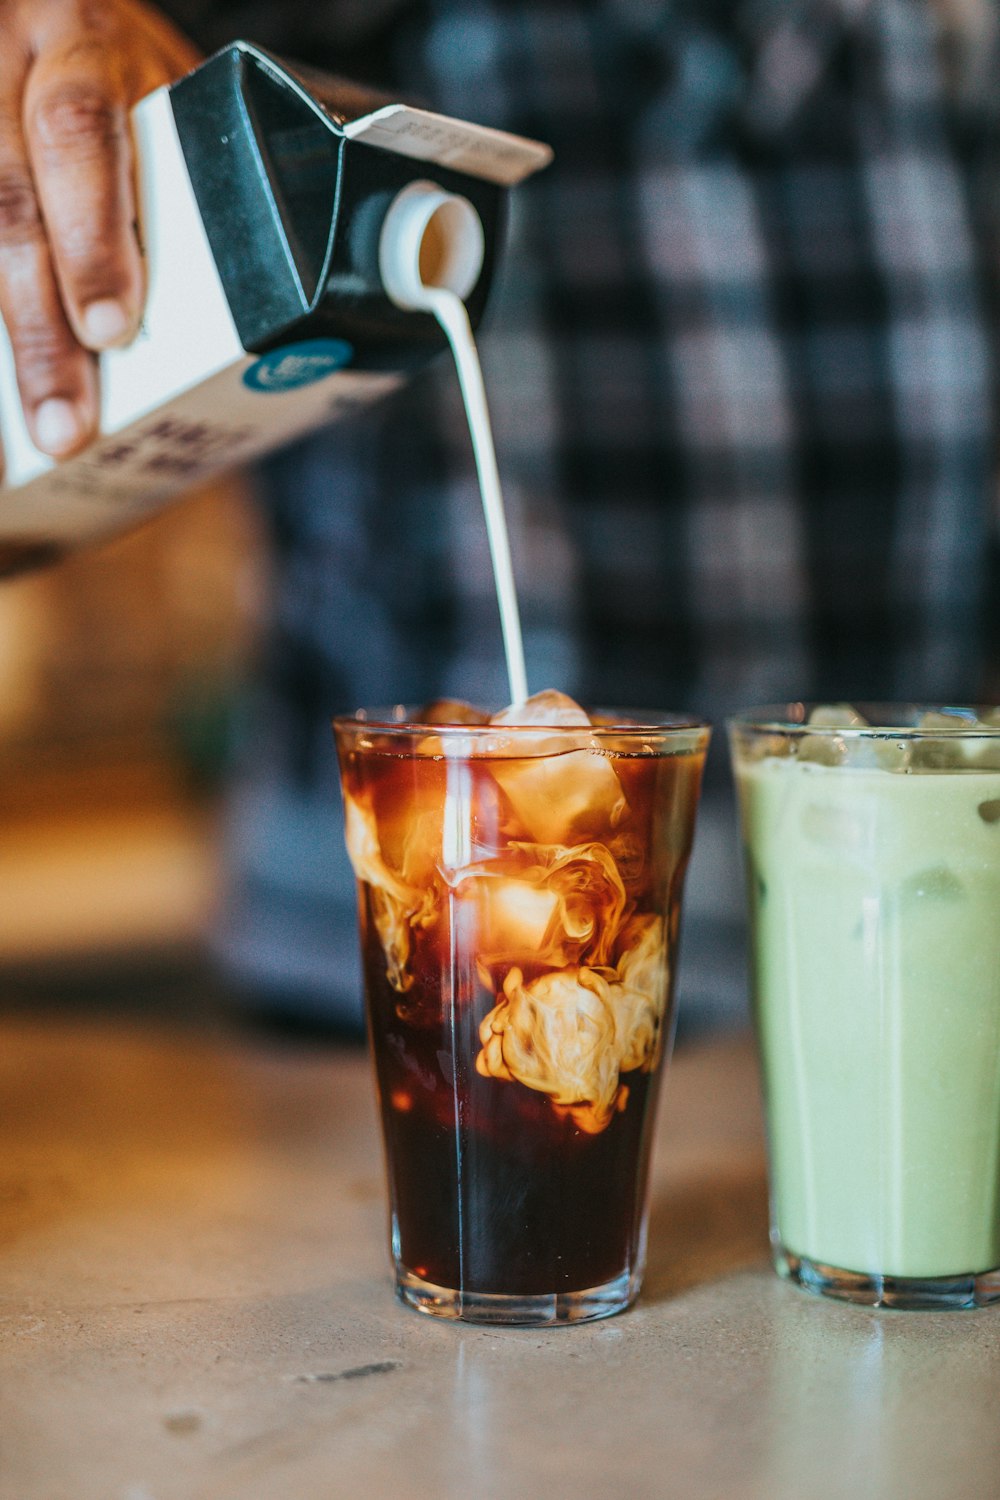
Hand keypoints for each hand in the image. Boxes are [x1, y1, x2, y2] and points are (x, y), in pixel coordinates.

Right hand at [0, 0, 198, 466]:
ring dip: (19, 341)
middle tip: (72, 420)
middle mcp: (16, 69)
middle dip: (44, 324)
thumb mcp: (182, 98)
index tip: (111, 328)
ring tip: (49, 430)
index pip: (77, 130)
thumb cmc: (138, 81)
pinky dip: (2, 334)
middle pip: (12, 201)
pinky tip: (18, 397)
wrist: (60, 25)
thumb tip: (315, 312)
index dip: (90, 235)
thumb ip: (207, 174)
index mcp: (84, 45)